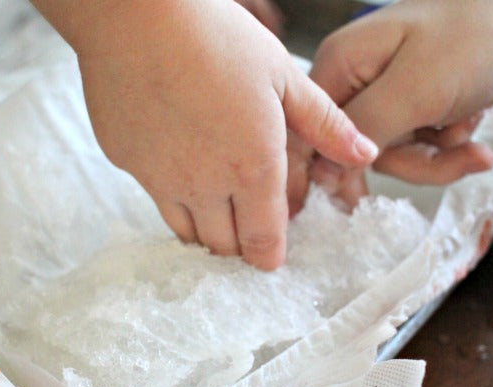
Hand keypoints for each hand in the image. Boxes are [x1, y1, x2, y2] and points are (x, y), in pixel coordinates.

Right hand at [36, 0, 377, 269]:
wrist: (137, 17)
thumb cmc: (215, 37)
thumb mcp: (282, 76)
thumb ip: (324, 123)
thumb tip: (364, 152)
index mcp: (252, 166)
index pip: (263, 241)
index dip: (270, 255)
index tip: (272, 255)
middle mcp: (204, 185)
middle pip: (224, 246)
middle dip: (241, 245)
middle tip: (249, 224)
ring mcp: (160, 178)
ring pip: (187, 233)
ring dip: (207, 230)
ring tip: (218, 206)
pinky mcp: (128, 163)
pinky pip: (155, 197)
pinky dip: (173, 197)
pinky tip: (180, 165)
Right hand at [305, 0, 492, 202]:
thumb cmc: (476, 39)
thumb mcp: (418, 87)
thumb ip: (367, 127)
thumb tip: (323, 174)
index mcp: (339, 65)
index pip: (309, 132)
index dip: (324, 171)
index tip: (352, 202)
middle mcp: (353, 81)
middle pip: (353, 154)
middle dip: (408, 161)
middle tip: (450, 154)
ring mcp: (383, 97)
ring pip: (390, 158)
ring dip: (436, 155)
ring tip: (471, 132)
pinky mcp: (410, 110)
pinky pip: (415, 150)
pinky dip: (447, 148)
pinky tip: (474, 128)